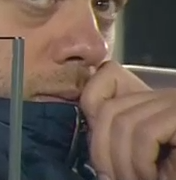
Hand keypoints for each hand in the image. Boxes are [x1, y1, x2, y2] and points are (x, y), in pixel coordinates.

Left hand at [81, 60, 175, 179]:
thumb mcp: (152, 162)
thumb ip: (128, 149)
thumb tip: (99, 168)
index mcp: (155, 104)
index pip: (105, 89)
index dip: (93, 123)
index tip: (102, 164)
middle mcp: (168, 96)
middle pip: (110, 110)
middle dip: (101, 151)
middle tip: (112, 179)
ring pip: (123, 121)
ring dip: (123, 162)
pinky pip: (146, 133)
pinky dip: (140, 161)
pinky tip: (152, 176)